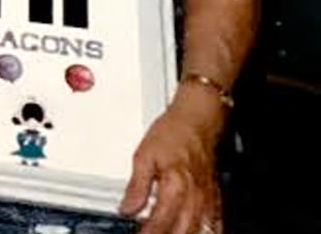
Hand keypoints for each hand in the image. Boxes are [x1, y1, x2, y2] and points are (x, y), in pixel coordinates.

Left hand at [120, 97, 221, 233]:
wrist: (198, 120)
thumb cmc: (173, 133)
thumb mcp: (144, 155)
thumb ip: (136, 186)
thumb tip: (127, 208)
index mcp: (175, 187)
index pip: (159, 222)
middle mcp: (195, 197)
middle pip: (182, 231)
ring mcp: (208, 199)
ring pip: (200, 231)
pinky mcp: (215, 197)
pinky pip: (215, 223)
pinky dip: (206, 232)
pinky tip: (198, 233)